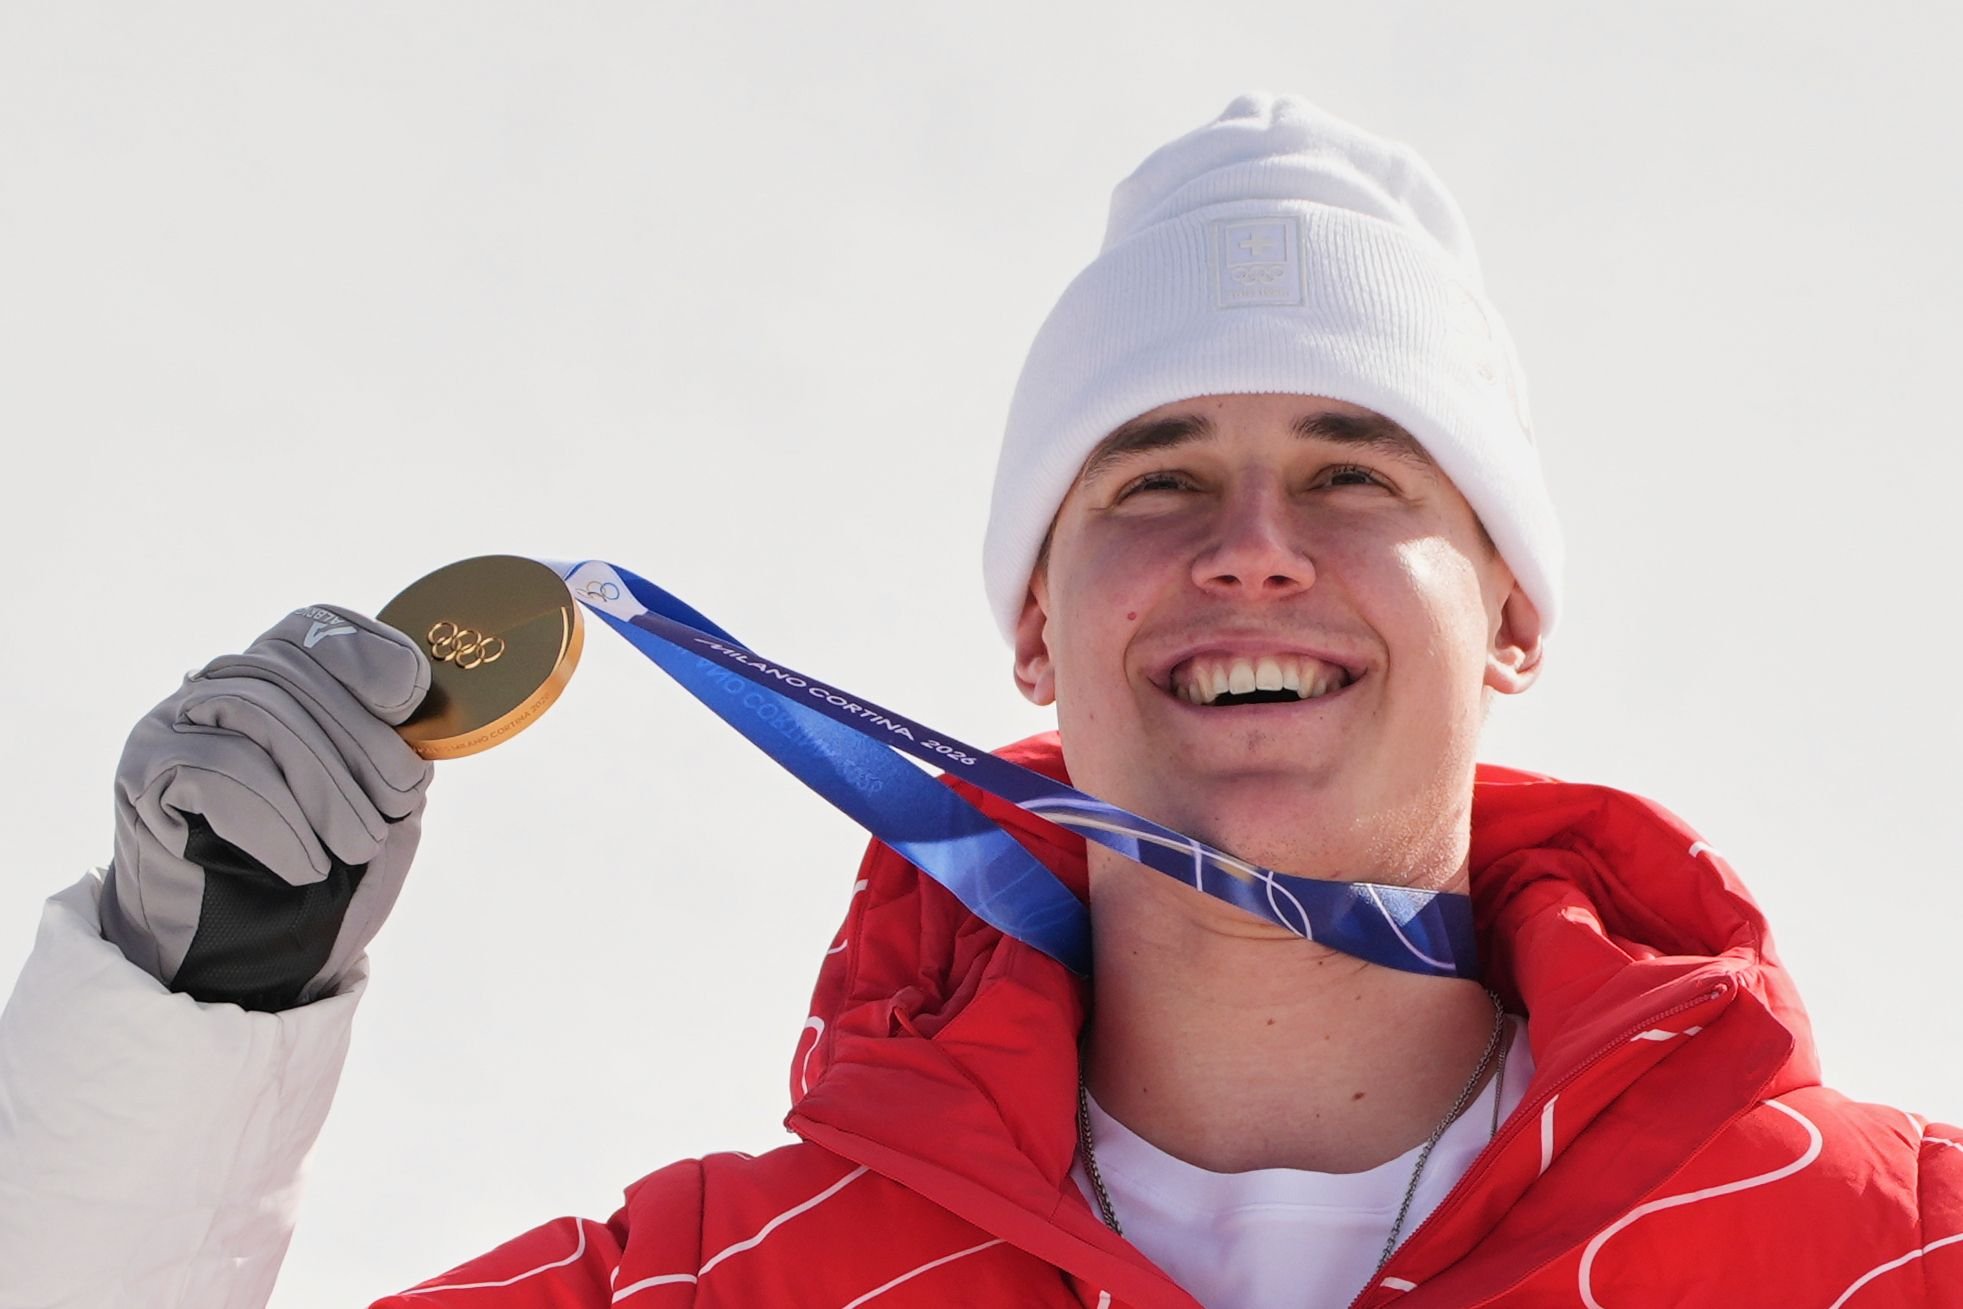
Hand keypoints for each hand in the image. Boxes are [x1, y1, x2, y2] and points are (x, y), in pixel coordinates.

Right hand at [101, 605, 433, 1009]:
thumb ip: (396, 743)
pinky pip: (218, 769)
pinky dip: (276, 819)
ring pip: (260, 713)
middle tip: (400, 806)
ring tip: (357, 845)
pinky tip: (305, 864)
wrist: (255, 958)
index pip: (315, 631)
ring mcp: (175, 722)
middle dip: (363, 741)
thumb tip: (418, 694)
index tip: (407, 698)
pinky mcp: (144, 772)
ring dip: (326, 784)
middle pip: (294, 672)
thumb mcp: (381, 800)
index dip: (367, 654)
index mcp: (281, 679)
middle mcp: (221, 686)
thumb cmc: (325, 871)